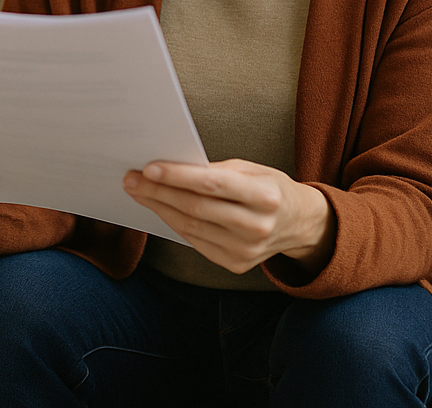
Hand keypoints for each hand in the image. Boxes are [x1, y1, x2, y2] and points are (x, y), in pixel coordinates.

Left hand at [123, 159, 335, 274]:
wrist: (299, 224)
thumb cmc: (270, 188)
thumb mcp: (253, 169)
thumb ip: (216, 170)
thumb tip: (171, 167)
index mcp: (266, 196)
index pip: (212, 185)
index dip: (178, 176)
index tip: (148, 167)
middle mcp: (258, 226)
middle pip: (196, 207)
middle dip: (159, 192)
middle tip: (131, 178)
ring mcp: (246, 250)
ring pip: (191, 227)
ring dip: (159, 208)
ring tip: (139, 192)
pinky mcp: (236, 264)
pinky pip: (195, 241)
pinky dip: (174, 223)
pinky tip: (159, 209)